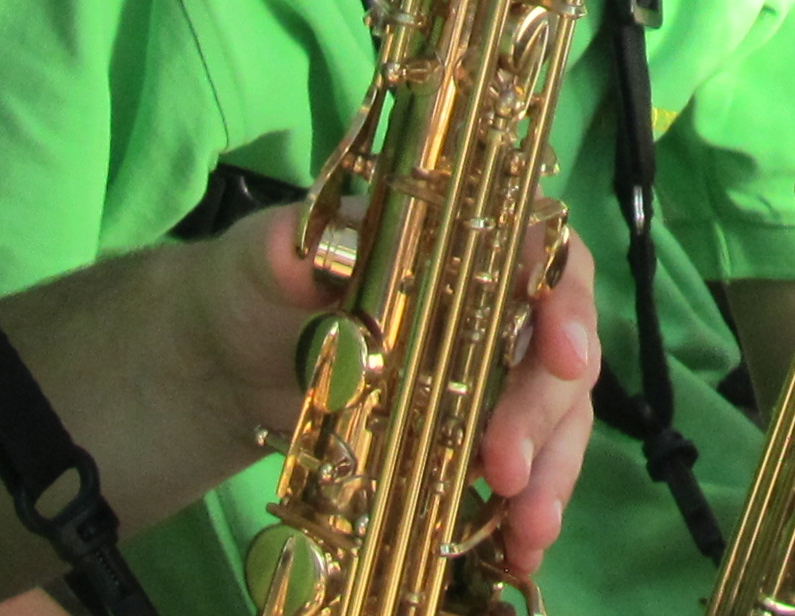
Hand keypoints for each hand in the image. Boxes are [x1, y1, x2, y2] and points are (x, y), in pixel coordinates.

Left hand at [193, 205, 600, 580]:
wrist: (230, 364)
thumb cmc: (256, 288)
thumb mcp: (263, 259)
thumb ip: (287, 251)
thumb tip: (309, 252)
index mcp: (461, 243)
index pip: (542, 256)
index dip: (564, 303)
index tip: (562, 356)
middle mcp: (493, 306)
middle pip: (552, 351)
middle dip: (541, 413)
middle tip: (506, 467)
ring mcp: (488, 378)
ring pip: (554, 419)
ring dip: (550, 475)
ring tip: (528, 530)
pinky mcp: (472, 440)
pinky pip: (523, 472)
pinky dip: (525, 514)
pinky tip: (520, 551)